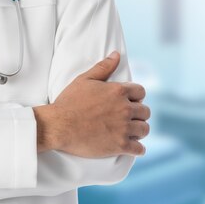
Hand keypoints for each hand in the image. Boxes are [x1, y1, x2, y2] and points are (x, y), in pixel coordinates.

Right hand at [33, 51, 149, 157]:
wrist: (58, 126)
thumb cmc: (69, 102)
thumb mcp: (85, 79)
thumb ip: (103, 67)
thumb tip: (117, 54)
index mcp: (118, 91)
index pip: (141, 92)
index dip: (137, 97)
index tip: (131, 102)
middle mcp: (125, 108)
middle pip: (145, 111)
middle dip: (139, 114)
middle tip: (131, 118)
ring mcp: (123, 128)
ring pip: (144, 129)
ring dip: (140, 130)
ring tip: (134, 132)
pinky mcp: (119, 145)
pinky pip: (139, 149)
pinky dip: (138, 149)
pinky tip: (135, 148)